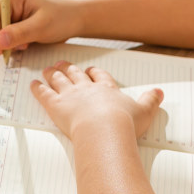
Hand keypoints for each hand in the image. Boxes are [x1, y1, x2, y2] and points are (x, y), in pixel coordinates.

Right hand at [0, 0, 83, 53]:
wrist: (78, 18)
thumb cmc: (64, 17)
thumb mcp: (41, 27)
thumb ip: (18, 34)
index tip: (0, 49)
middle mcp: (12, 0)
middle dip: (1, 38)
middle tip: (13, 50)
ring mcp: (14, 9)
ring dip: (8, 41)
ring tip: (25, 45)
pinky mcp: (18, 18)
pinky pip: (7, 32)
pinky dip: (13, 41)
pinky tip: (26, 43)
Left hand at [32, 61, 163, 139]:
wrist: (105, 130)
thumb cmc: (124, 123)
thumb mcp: (144, 111)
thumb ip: (151, 100)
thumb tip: (160, 92)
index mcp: (106, 89)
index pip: (99, 76)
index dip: (93, 73)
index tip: (90, 70)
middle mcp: (86, 89)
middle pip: (76, 74)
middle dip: (69, 68)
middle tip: (63, 64)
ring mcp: (70, 95)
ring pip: (59, 80)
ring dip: (53, 73)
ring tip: (48, 69)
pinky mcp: (56, 105)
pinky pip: (43, 94)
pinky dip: (37, 88)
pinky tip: (33, 83)